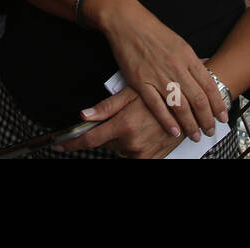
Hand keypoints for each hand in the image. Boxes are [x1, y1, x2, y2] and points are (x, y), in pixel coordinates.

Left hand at [57, 88, 181, 158]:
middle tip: (119, 115)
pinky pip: (135, 155)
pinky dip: (134, 145)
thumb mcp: (131, 94)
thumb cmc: (161, 92)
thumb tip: (84, 116)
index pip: (90, 140)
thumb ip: (106, 108)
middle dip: (106, 132)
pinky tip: (143, 130)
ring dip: (121, 138)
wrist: (190, 104)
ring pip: (120, 149)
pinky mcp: (155, 157)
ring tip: (135, 120)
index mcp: (124, 126)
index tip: (59, 147)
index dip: (72, 144)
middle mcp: (133, 143)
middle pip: (106, 144)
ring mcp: (144, 153)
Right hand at [99, 0, 226, 140]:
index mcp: (188, 57)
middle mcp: (176, 67)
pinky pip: (157, 106)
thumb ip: (192, 61)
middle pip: (198, 99)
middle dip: (207, 119)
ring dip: (190, 124)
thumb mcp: (180, 42)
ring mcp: (158, 75)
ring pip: (180, 106)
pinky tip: (175, 131)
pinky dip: (167, 121)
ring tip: (196, 135)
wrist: (128, 23)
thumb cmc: (154, 32)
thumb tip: (207, 75)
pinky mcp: (141, 82)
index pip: (209, 85)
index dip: (218, 104)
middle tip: (211, 131)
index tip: (223, 117)